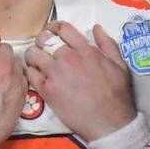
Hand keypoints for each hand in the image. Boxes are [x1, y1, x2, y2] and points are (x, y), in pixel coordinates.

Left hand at [24, 21, 136, 140]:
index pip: (62, 28)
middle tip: (44, 47)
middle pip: (44, 39)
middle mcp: (68, 58)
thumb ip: (108, 43)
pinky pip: (30, 74)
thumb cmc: (116, 94)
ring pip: (33, 54)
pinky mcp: (47, 90)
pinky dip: (31, 71)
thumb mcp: (119, 64)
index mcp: (86, 50)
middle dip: (42, 40)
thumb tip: (97, 28)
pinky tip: (37, 75)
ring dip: (33, 55)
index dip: (54, 27)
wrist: (109, 121)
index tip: (52, 32)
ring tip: (37, 61)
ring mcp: (56, 74)